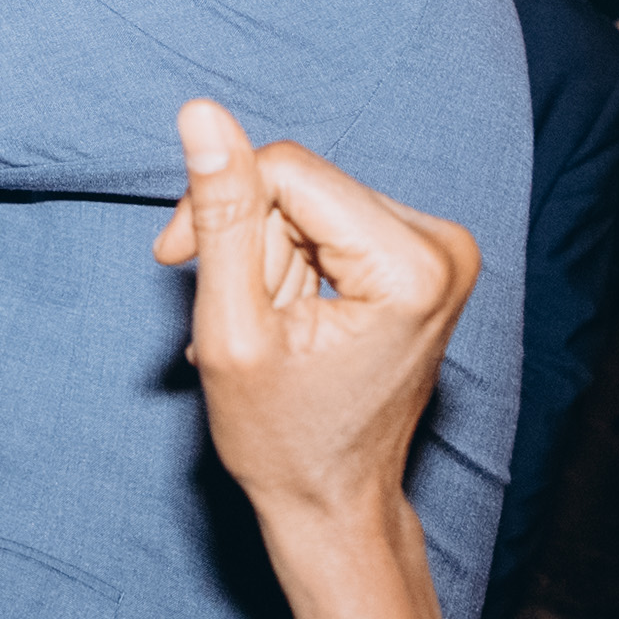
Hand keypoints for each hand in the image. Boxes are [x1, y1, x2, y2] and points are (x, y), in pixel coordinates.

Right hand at [152, 97, 477, 618]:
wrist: (335, 506)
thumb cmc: (283, 440)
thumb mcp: (233, 326)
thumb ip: (220, 214)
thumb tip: (201, 113)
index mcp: (411, 263)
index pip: (286, 170)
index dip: (216, 204)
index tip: (175, 263)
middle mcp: (443, 244)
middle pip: (302, 183)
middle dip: (249, 239)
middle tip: (239, 316)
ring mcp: (442, 251)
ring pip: (310, 198)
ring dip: (267, 253)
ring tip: (268, 326)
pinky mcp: (427, 256)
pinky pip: (333, 218)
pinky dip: (293, 261)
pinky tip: (287, 316)